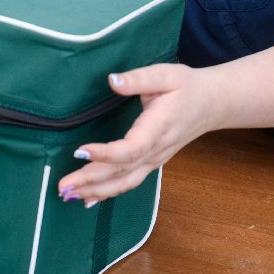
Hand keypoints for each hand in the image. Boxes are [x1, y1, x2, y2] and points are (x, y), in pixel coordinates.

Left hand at [56, 63, 226, 204]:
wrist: (211, 104)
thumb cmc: (187, 87)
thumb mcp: (165, 74)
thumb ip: (138, 79)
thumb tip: (112, 80)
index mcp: (157, 129)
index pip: (130, 149)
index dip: (106, 154)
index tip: (80, 152)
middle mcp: (155, 151)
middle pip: (122, 172)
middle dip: (91, 180)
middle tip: (62, 186)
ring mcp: (154, 160)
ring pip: (124, 183)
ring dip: (96, 191)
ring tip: (68, 195)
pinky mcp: (151, 163)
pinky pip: (129, 182)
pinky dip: (108, 193)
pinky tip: (88, 200)